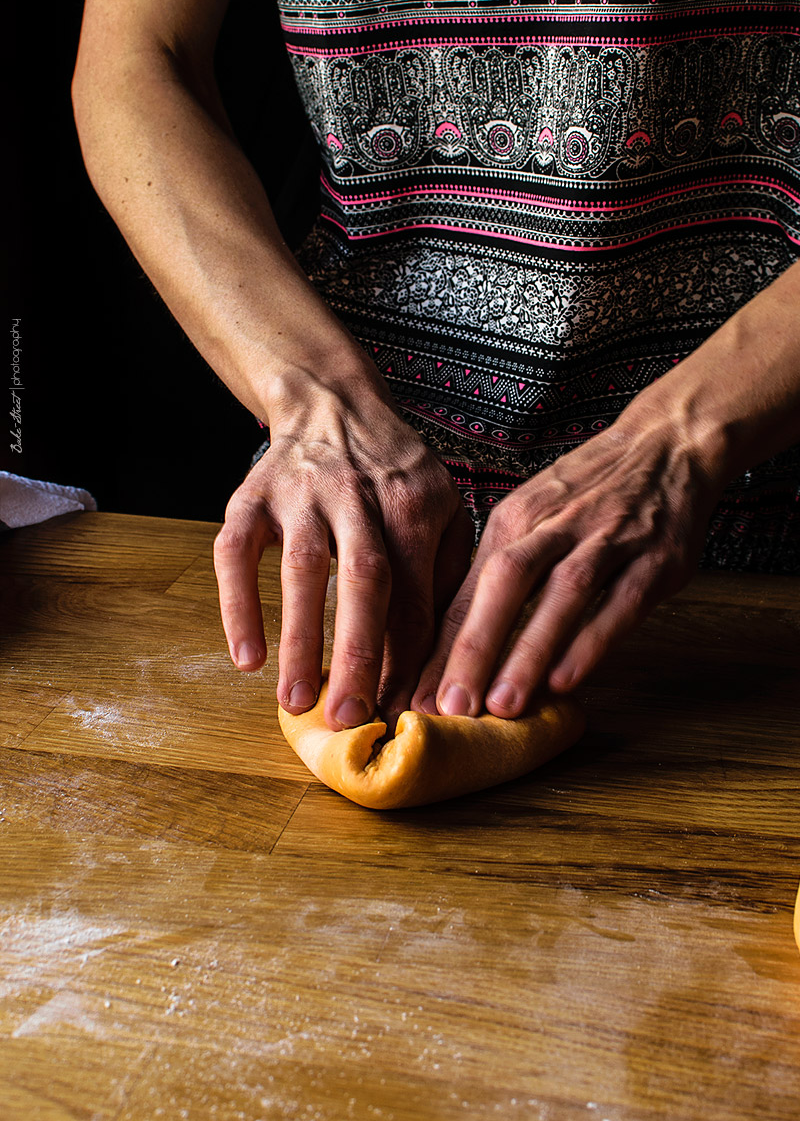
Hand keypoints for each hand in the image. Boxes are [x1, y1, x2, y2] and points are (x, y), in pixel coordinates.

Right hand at [214, 369, 473, 730]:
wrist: (331, 403)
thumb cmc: (395, 473)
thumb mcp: (444, 506)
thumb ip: (449, 572)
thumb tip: (445, 654)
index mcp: (413, 505)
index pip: (416, 595)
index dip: (412, 659)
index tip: (407, 713)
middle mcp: (358, 495)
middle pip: (364, 579)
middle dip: (360, 653)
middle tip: (353, 717)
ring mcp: (300, 493)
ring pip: (301, 568)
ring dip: (300, 638)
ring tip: (298, 702)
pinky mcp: (251, 497)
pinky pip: (237, 553)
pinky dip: (238, 604)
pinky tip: (247, 657)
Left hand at [411, 400, 724, 718]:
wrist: (667, 444)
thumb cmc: (587, 494)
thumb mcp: (531, 517)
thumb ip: (496, 576)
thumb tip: (449, 645)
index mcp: (514, 519)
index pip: (468, 588)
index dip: (440, 645)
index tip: (418, 695)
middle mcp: (554, 525)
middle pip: (505, 584)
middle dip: (473, 648)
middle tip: (449, 708)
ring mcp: (608, 540)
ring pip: (562, 594)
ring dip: (529, 651)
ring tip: (501, 705)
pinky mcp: (656, 559)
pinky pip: (620, 602)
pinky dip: (592, 641)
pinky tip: (566, 680)